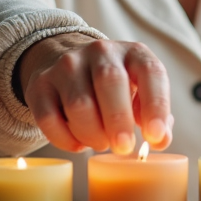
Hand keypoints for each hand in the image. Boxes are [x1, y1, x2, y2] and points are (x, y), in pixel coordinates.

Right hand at [18, 33, 173, 154]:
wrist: (69, 63)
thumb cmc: (116, 88)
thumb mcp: (140, 92)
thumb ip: (155, 116)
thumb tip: (160, 140)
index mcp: (133, 53)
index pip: (150, 71)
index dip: (156, 105)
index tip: (155, 136)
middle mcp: (101, 52)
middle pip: (109, 82)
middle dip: (118, 120)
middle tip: (124, 148)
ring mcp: (67, 65)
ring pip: (79, 104)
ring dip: (92, 134)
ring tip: (101, 143)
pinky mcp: (40, 84)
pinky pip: (49, 118)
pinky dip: (65, 139)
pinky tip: (78, 144)